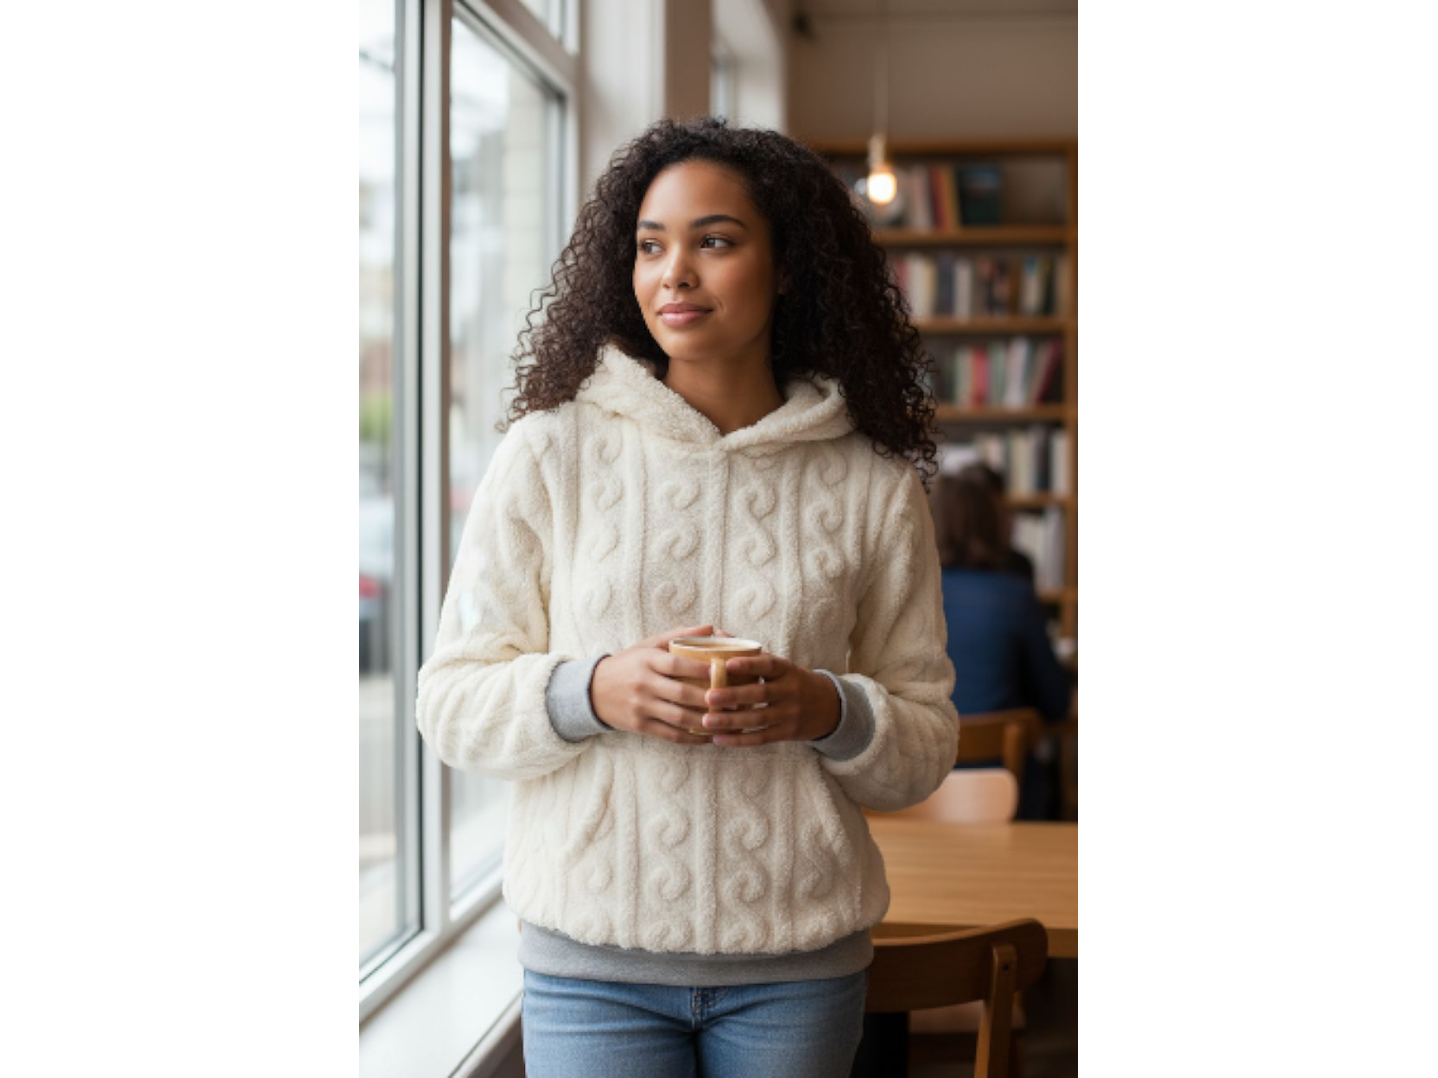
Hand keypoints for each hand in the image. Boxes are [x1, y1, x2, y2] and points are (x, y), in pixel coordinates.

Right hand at [590, 624, 722, 744]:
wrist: (593, 690)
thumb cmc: (629, 663)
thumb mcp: (648, 645)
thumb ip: (679, 635)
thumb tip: (712, 628)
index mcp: (646, 660)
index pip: (676, 665)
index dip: (700, 669)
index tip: (722, 671)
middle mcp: (643, 684)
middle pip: (681, 694)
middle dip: (709, 698)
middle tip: (733, 699)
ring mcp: (640, 707)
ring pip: (678, 717)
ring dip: (705, 721)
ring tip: (726, 719)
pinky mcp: (639, 726)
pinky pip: (670, 734)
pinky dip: (691, 738)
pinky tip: (707, 735)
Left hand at [699, 654, 840, 746]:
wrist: (827, 706)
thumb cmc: (791, 681)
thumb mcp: (779, 665)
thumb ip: (749, 653)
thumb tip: (718, 633)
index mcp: (787, 669)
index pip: (768, 665)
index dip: (749, 664)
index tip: (727, 664)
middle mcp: (791, 690)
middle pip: (762, 693)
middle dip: (734, 695)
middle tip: (708, 697)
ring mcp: (791, 713)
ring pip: (759, 718)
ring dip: (731, 721)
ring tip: (707, 721)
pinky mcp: (788, 733)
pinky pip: (762, 738)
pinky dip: (740, 740)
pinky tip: (719, 739)